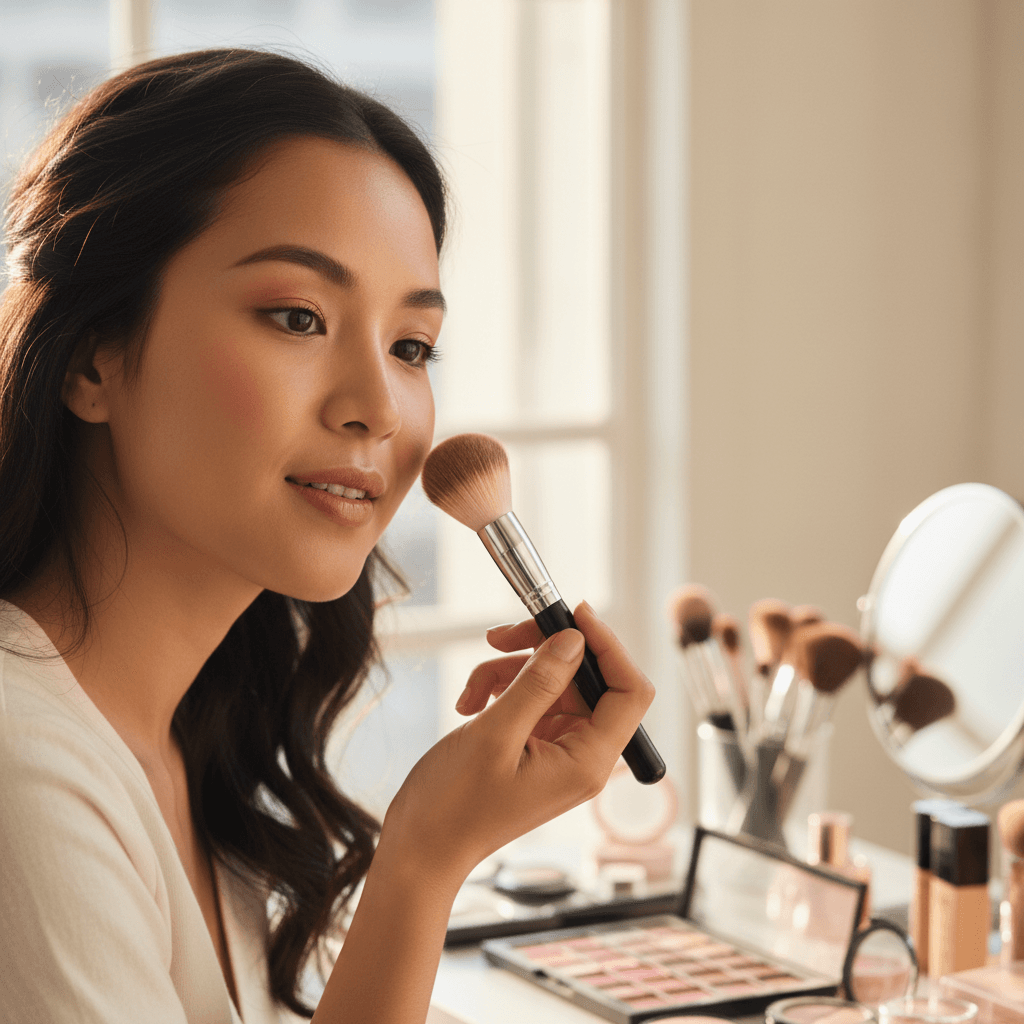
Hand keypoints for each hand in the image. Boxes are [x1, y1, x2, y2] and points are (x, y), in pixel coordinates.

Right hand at [380, 602, 654, 886]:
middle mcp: (582, 755)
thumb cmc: (454, 806)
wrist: (421, 847)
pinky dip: (501, 689)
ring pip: (552, 682)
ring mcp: (558, 750)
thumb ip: (539, 683)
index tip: (573, 615)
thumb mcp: (496, 734)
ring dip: (511, 672)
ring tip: (472, 690)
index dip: (608, 646)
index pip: (630, 691)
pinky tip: (471, 704)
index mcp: (589, 761)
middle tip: (501, 637)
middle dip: (542, 652)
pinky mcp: (534, 746)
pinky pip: (530, 698)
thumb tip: (575, 640)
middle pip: (586, 678)